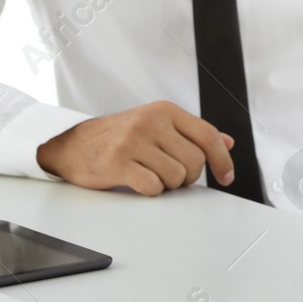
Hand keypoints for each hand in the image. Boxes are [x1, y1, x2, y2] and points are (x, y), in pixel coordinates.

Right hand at [37, 101, 236, 196]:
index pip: (208, 135)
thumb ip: (192, 133)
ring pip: (176, 177)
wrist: (73, 145)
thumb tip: (228, 142)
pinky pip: (153, 187)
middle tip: (170, 174)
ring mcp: (133, 141)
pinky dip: (151, 191)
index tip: (227, 177)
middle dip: (187, 176)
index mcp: (165, 110)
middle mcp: (151, 122)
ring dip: (167, 185)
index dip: (222, 160)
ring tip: (150, 175)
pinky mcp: (118, 162)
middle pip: (195, 162)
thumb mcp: (157, 124)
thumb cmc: (119, 136)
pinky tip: (139, 182)